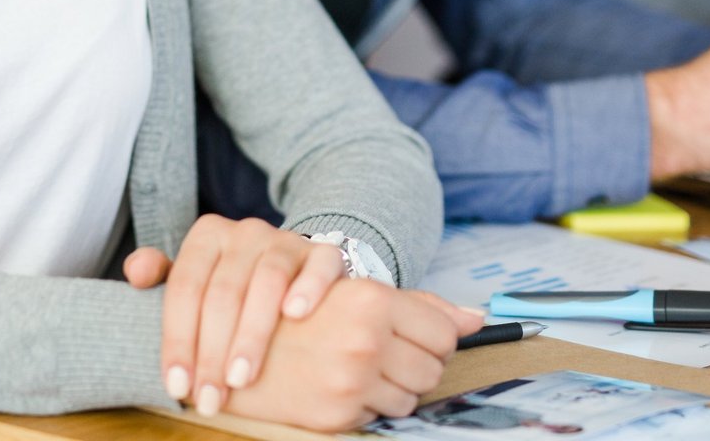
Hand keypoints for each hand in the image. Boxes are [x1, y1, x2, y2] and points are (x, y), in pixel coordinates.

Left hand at [122, 215, 352, 413]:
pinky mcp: (323, 255)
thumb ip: (160, 276)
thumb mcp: (194, 279)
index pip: (184, 288)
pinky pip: (319, 266)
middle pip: (222, 293)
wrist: (291, 273)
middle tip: (210, 398)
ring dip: (252, 334)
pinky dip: (308, 288)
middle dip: (212, 352)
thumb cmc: (231, 287)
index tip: (178, 386)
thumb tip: (135, 274)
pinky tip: (296, 315)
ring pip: (267, 282)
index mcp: (207, 235)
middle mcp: (246, 232)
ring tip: (242, 378)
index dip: (178, 339)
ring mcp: (286, 240)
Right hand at [219, 282, 479, 432]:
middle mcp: (367, 341)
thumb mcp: (353, 292)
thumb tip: (475, 319)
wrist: (234, 347)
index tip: (411, 336)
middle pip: (433, 369)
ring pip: (410, 398)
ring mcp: (353, 383)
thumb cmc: (297, 312)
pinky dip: (366, 406)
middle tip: (382, 353)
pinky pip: (379, 418)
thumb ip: (419, 305)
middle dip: (415, 365)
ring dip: (392, 388)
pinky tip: (337, 386)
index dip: (433, 337)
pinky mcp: (338, 416)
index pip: (443, 333)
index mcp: (372, 301)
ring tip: (355, 368)